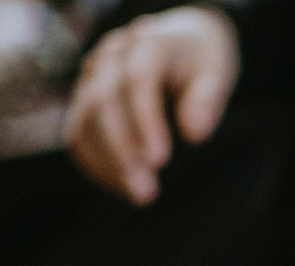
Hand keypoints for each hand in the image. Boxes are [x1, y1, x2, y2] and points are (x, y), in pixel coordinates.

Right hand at [67, 6, 238, 205]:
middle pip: (104, 100)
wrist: (174, 41)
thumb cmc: (199, 63)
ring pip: (85, 120)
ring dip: (106, 163)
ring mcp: (92, 76)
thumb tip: (194, 134)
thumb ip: (207, 99)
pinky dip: (94, 163)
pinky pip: (77, 133)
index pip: (137, 80)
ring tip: (140, 196)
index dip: (145, 121)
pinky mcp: (83, 98)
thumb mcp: (216, 72)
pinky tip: (120, 187)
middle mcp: (112, 56)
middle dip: (121, 149)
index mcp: (148, 44)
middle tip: (146, 192)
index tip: (159, 161)